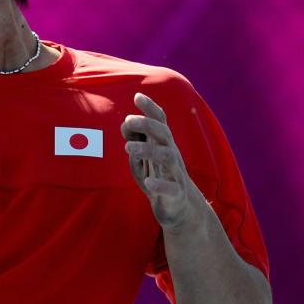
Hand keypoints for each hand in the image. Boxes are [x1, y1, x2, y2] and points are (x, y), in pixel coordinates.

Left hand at [121, 93, 203, 230]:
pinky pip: (170, 188)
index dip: (151, 108)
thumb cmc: (156, 175)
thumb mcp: (142, 156)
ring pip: (166, 157)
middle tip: (128, 120)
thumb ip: (135, 138)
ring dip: (148, 150)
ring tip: (128, 147)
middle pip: (164, 134)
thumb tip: (126, 123)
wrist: (177, 206)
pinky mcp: (176, 193)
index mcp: (163, 143)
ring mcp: (175, 173)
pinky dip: (160, 184)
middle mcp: (171, 154)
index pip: (160, 121)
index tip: (137, 96)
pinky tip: (148, 182)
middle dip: (148, 125)